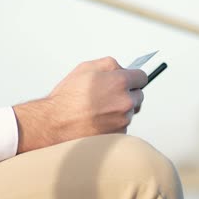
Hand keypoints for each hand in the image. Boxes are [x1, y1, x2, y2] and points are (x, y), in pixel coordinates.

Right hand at [13, 57, 147, 152]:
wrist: (55, 124)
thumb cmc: (68, 98)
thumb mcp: (86, 68)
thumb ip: (110, 65)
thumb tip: (122, 69)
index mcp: (120, 82)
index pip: (142, 77)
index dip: (134, 78)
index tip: (131, 80)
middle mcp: (125, 101)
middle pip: (138, 96)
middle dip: (127, 94)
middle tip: (109, 95)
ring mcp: (123, 120)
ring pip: (130, 112)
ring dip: (120, 109)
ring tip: (99, 109)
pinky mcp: (118, 134)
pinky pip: (122, 126)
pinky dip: (114, 123)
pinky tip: (98, 119)